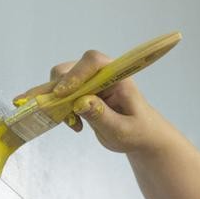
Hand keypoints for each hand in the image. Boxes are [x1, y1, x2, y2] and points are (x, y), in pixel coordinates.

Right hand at [12, 49, 177, 154]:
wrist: (142, 137)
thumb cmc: (139, 132)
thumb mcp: (122, 130)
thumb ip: (101, 115)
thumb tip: (80, 101)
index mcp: (117, 76)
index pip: (94, 61)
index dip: (76, 74)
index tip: (62, 94)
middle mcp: (101, 75)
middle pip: (71, 68)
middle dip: (60, 88)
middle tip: (61, 112)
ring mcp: (90, 84)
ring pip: (61, 81)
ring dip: (57, 100)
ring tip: (71, 123)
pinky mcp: (82, 95)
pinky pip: (62, 95)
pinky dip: (59, 108)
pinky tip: (73, 124)